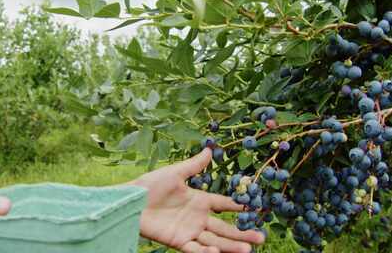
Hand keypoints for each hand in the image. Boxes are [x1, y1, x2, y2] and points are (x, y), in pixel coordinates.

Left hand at [130, 148, 264, 252]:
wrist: (128, 201)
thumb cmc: (149, 185)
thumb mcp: (175, 172)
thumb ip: (194, 165)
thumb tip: (210, 149)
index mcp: (199, 200)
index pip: (224, 204)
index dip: (239, 206)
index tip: (257, 208)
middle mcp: (197, 217)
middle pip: (224, 227)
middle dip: (242, 232)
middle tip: (262, 237)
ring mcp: (188, 231)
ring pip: (215, 239)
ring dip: (230, 245)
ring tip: (248, 249)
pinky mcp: (177, 241)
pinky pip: (194, 249)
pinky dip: (205, 251)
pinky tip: (216, 251)